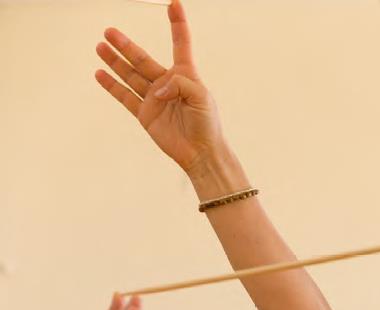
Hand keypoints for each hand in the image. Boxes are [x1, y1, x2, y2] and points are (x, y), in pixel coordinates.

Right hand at [94, 0, 223, 178]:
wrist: (201, 152)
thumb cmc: (207, 124)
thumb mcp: (200, 97)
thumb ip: (179, 84)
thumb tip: (155, 88)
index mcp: (186, 75)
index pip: (180, 44)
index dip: (178, 24)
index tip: (175, 4)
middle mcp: (167, 84)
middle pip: (143, 59)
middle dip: (126, 46)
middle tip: (109, 31)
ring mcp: (154, 98)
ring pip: (130, 75)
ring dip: (115, 62)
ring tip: (100, 46)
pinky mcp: (145, 114)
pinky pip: (125, 96)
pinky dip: (111, 86)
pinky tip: (100, 74)